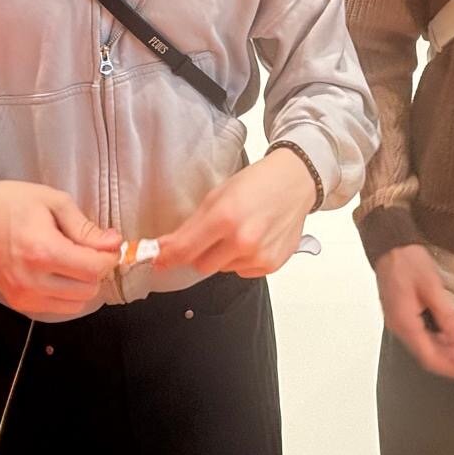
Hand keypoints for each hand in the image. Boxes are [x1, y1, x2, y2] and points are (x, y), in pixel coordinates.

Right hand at [0, 180, 119, 316]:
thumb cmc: (11, 204)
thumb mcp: (54, 202)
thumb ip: (85, 228)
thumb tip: (113, 243)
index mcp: (42, 251)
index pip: (94, 269)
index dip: (109, 257)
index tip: (109, 244)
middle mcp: (32, 280)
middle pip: (88, 289)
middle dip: (96, 270)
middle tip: (90, 250)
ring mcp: (23, 296)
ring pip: (76, 304)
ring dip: (83, 284)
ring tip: (73, 260)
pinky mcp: (18, 303)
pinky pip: (57, 308)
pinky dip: (66, 294)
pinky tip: (59, 272)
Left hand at [154, 147, 314, 276]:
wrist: (295, 183)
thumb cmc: (257, 183)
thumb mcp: (217, 196)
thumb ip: (190, 227)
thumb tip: (165, 249)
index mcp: (225, 218)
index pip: (185, 250)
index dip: (167, 257)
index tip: (158, 260)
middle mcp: (243, 241)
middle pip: (201, 266)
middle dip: (200, 254)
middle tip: (211, 235)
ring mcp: (258, 256)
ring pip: (222, 269)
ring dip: (223, 256)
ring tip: (239, 232)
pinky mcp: (271, 265)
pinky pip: (242, 271)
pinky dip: (242, 260)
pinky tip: (253, 240)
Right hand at [375, 244, 453, 379]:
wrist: (388, 244)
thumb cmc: (407, 261)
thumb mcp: (431, 286)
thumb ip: (446, 315)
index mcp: (405, 322)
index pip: (430, 356)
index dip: (452, 367)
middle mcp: (399, 327)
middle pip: (427, 355)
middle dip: (453, 361)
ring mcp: (398, 322)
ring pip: (424, 347)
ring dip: (447, 353)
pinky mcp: (401, 315)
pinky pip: (420, 336)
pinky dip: (437, 342)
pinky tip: (450, 339)